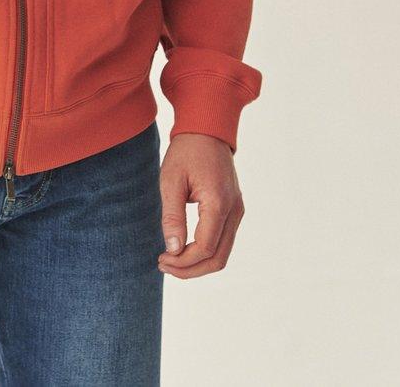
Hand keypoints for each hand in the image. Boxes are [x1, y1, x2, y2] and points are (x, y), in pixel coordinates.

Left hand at [157, 132, 245, 278]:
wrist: (207, 130)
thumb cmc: (186, 151)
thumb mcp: (171, 180)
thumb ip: (172, 216)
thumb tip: (173, 250)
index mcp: (219, 202)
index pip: (204, 248)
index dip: (183, 261)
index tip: (161, 258)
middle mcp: (234, 210)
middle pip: (217, 258)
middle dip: (190, 269)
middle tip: (163, 264)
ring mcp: (238, 210)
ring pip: (222, 253)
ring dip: (198, 264)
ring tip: (171, 260)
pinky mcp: (235, 209)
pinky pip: (224, 241)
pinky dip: (206, 252)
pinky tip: (184, 248)